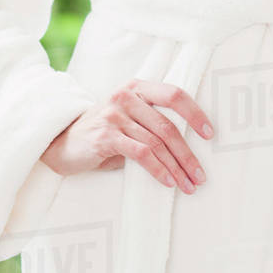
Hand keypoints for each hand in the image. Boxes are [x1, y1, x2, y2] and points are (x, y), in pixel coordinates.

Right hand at [39, 79, 212, 193]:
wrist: (62, 144)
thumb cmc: (103, 135)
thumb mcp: (128, 121)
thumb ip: (151, 125)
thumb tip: (188, 148)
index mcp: (136, 88)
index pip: (174, 94)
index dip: (195, 113)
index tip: (210, 134)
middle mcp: (126, 96)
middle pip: (167, 126)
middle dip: (188, 154)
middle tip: (200, 176)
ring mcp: (115, 114)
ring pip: (157, 143)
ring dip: (176, 167)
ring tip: (188, 185)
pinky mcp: (106, 135)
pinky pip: (141, 154)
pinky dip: (158, 170)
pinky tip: (168, 183)